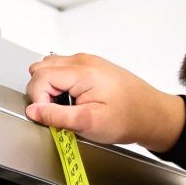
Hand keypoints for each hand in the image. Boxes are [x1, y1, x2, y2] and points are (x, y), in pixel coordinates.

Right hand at [25, 52, 185, 152]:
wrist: (152, 114)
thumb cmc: (128, 118)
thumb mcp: (88, 123)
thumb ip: (56, 115)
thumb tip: (33, 110)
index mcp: (82, 71)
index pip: (40, 77)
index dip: (38, 99)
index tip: (47, 115)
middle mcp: (83, 61)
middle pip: (41, 68)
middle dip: (41, 92)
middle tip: (57, 111)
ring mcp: (87, 61)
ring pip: (50, 67)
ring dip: (50, 87)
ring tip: (66, 106)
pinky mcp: (91, 66)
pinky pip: (63, 70)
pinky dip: (61, 85)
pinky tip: (74, 100)